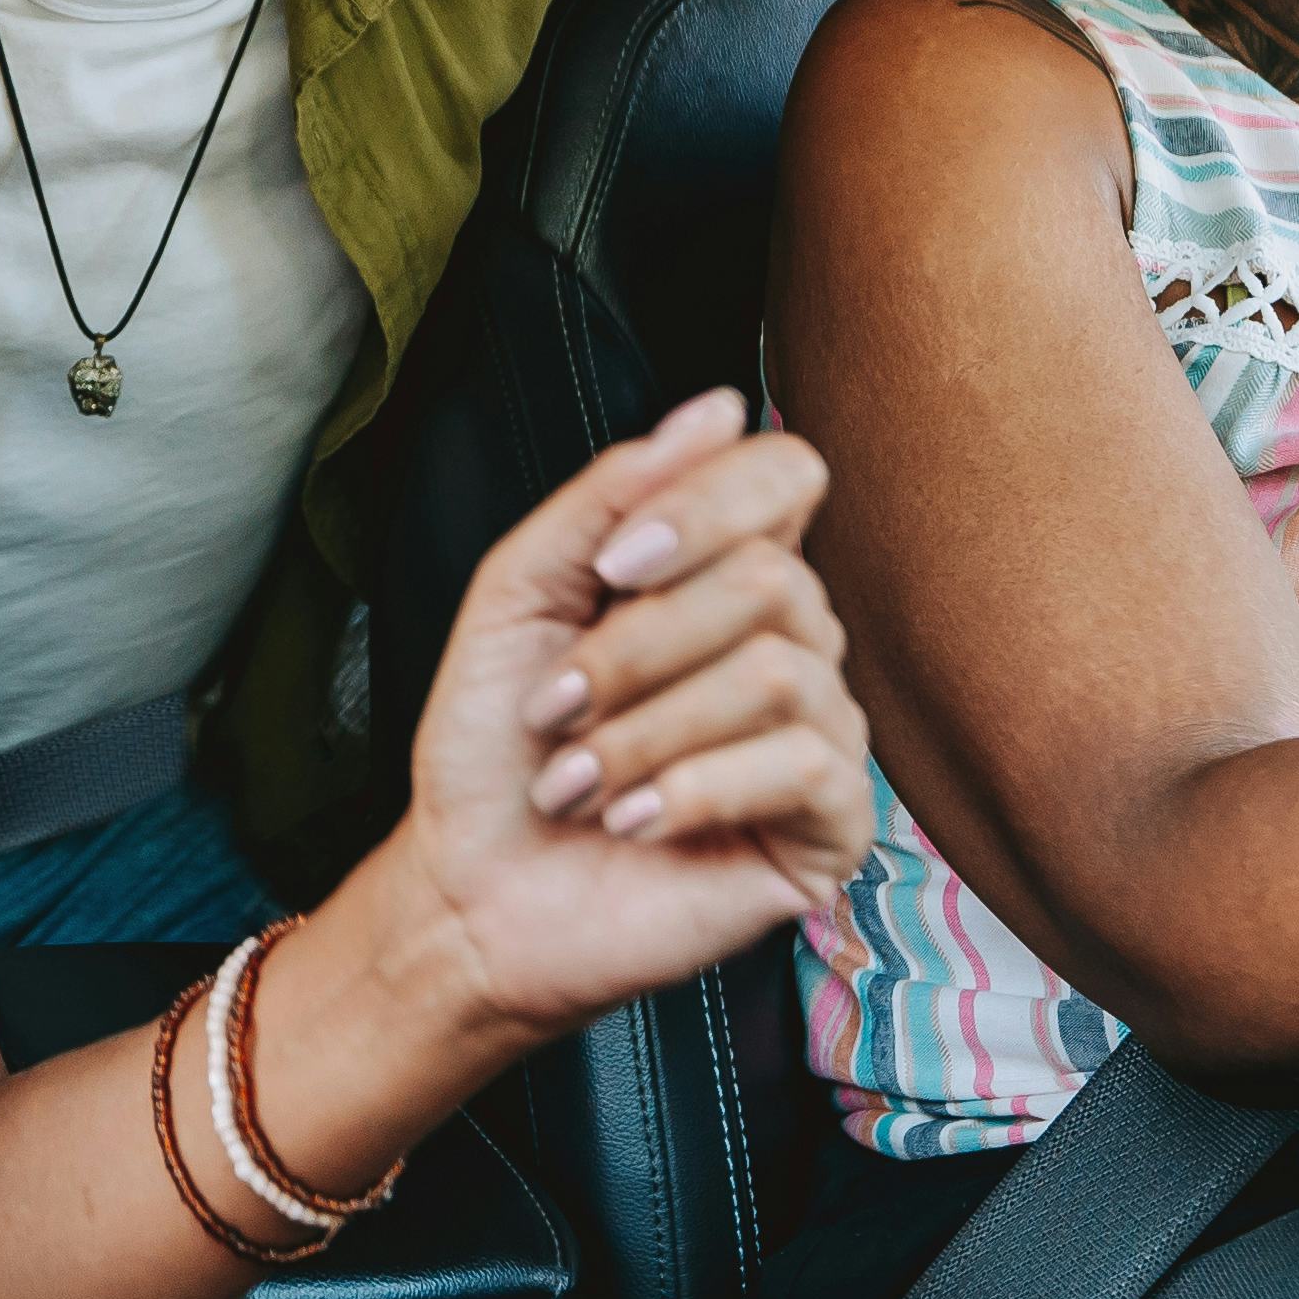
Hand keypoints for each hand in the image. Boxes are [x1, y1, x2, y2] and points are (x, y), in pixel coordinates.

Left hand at [347, 390, 874, 1065]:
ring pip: (780, 672)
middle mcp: (790, 644)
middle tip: (558, 709)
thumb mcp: (522, 592)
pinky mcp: (829, 828)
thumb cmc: (494, 750)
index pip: (787, 475)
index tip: (612, 566)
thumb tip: (720, 405)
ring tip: (578, 782)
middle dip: (637, 647)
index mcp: (723, 575)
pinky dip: (694, 789)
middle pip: (773, 579)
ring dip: (647, 730)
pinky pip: (808, 764)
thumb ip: (610, 495)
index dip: (707, 504)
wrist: (470, 892)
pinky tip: (632, 823)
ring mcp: (818, 735)